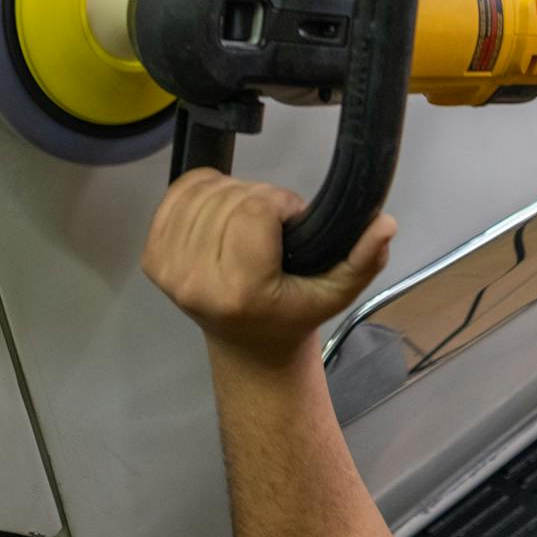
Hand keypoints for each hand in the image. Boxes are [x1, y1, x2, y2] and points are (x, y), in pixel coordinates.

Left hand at [141, 169, 396, 360]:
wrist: (249, 346)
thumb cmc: (293, 314)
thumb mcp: (337, 292)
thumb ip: (364, 258)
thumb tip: (385, 224)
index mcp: (240, 290)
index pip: (254, 210)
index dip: (280, 203)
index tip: (293, 219)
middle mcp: (196, 282)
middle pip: (229, 197)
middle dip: (259, 198)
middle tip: (274, 225)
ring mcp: (168, 271)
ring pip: (203, 192)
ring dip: (233, 193)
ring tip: (250, 220)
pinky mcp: (151, 259)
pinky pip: (177, 195)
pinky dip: (202, 190)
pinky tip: (221, 210)